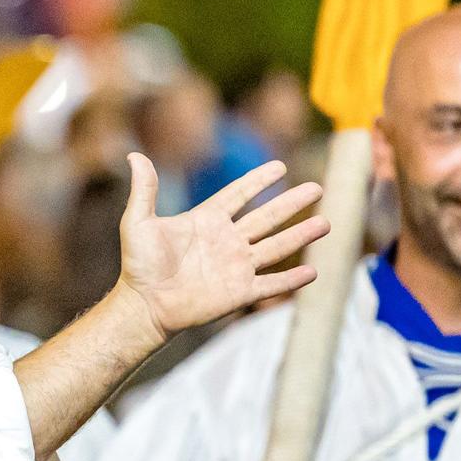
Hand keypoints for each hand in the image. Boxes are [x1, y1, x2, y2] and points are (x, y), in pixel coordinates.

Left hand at [115, 154, 328, 340]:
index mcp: (207, 221)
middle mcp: (226, 241)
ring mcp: (236, 266)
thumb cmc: (138, 264)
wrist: (143, 305)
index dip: (258, 181)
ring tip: (327, 223)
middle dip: (292, 203)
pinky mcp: (240, 292)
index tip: (280, 166)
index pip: (239, 195)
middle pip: (267, 217)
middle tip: (317, 187)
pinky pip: (271, 284)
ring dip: (301, 235)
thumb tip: (134, 155)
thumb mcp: (138, 222)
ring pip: (276, 247)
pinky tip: (313, 271)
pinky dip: (291, 280)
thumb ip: (144, 190)